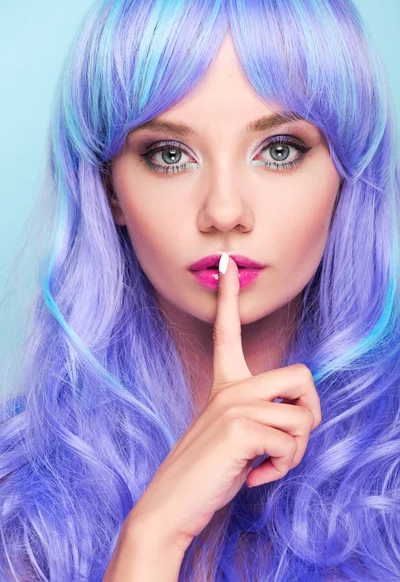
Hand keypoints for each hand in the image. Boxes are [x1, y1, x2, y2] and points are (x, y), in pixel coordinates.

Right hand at [128, 255, 321, 551]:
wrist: (170, 505)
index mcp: (225, 384)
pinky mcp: (239, 430)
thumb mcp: (235, 435)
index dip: (228, 296)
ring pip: (302, 418)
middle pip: (303, 375)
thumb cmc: (206, 472)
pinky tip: (254, 478)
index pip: (227, 330)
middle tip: (289, 439)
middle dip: (311, 413)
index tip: (227, 264)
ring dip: (294, 454)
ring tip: (264, 466)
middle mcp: (230, 387)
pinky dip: (281, 469)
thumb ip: (260, 414)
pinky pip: (290, 444)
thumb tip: (301, 416)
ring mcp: (233, 405)